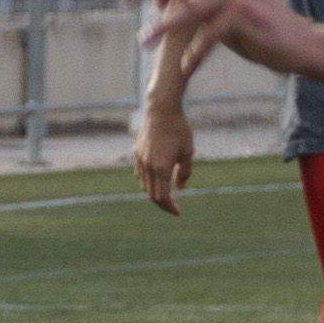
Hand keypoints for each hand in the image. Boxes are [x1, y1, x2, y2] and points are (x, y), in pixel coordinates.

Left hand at [123, 0, 311, 74]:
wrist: (303, 45)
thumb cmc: (264, 32)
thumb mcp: (229, 13)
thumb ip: (203, 4)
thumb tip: (170, 4)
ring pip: (190, 7)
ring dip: (164, 27)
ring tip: (145, 41)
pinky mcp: (245, 15)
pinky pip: (207, 35)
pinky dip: (194, 53)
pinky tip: (185, 67)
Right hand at [131, 95, 195, 213]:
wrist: (160, 110)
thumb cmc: (178, 129)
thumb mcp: (187, 152)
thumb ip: (184, 172)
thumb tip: (179, 188)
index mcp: (161, 168)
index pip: (163, 197)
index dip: (170, 207)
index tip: (178, 212)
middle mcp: (148, 167)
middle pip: (152, 195)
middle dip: (163, 203)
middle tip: (174, 207)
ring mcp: (140, 160)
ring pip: (145, 185)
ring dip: (155, 192)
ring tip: (166, 194)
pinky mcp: (137, 153)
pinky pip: (141, 174)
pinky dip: (148, 181)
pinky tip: (157, 179)